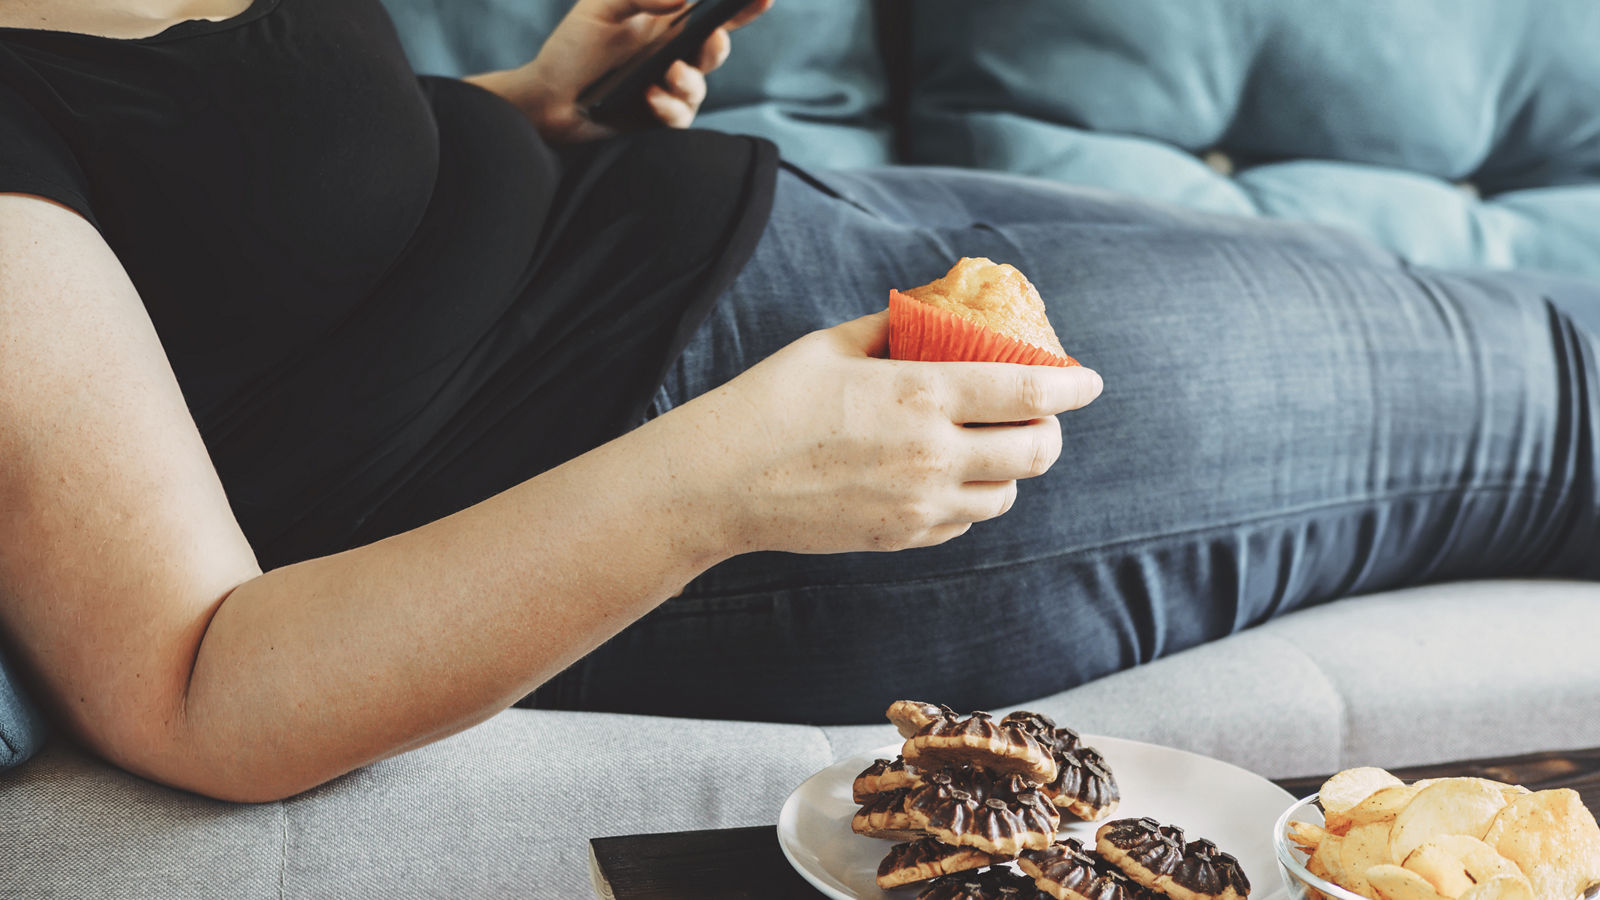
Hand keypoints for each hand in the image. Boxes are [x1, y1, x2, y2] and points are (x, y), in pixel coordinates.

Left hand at [517, 0, 772, 142]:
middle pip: (716, 47)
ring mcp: (670, 90)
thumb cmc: (573, 49)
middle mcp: (675, 55)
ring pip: (700, 85)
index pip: (714, 13)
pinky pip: (680, 116)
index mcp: (666, 24)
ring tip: (668, 73)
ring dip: (688, 79)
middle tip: (708, 39)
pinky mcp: (660, 121)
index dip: (743, 5)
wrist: (548, 101)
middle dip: (717, 45)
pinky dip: (669, 105)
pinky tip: (650, 97)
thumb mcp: (600, 9)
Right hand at [666, 311, 1104, 554]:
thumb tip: (934, 313)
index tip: (1090, 381)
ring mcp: (920, 505)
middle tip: (1042, 417)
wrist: (721, 481)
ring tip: (991, 447)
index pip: (1029, 394)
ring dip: (1010, 470)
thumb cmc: (772, 400)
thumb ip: (896, 329)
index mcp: (921, 395)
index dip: (1072, 387)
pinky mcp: (901, 538)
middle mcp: (932, 455)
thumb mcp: (834, 345)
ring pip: (1004, 495)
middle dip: (1052, 432)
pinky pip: (962, 523)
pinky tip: (944, 476)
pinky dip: (969, 499)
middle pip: (1036, 454)